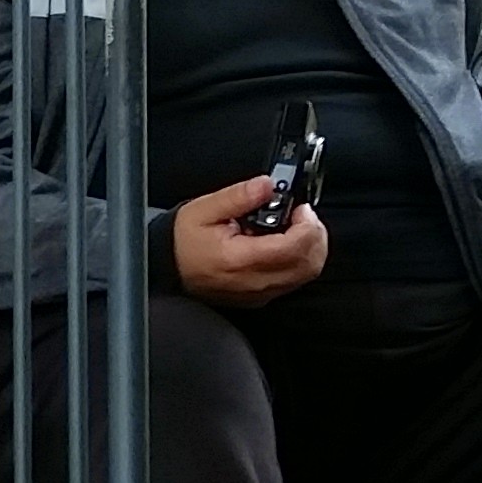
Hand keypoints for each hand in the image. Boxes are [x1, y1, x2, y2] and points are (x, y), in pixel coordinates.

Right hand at [170, 171, 332, 305]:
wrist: (166, 268)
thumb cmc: (181, 242)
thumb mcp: (204, 209)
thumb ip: (238, 196)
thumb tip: (267, 185)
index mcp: (240, 259)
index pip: (294, 247)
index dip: (307, 225)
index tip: (301, 208)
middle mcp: (253, 281)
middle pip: (309, 263)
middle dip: (315, 235)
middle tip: (304, 216)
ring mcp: (259, 293)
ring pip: (306, 274)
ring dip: (310, 248)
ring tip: (295, 229)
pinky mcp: (260, 297)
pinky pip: (294, 281)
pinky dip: (299, 260)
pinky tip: (285, 245)